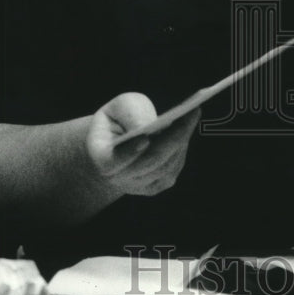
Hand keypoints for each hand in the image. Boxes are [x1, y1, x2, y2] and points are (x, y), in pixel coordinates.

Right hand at [85, 92, 199, 196]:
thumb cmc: (118, 120)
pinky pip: (172, 170)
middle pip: (149, 162)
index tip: (144, 139)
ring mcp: (136, 186)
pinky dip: (181, 149)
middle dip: (172, 137)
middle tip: (191, 113)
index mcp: (101, 157)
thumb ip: (130, 114)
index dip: (129, 152)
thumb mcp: (119, 107)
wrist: (117, 140)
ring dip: (181, 140)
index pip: (114, 161)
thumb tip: (146, 126)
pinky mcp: (154, 187)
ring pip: (165, 167)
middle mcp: (117, 178)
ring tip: (192, 116)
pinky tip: (186, 129)